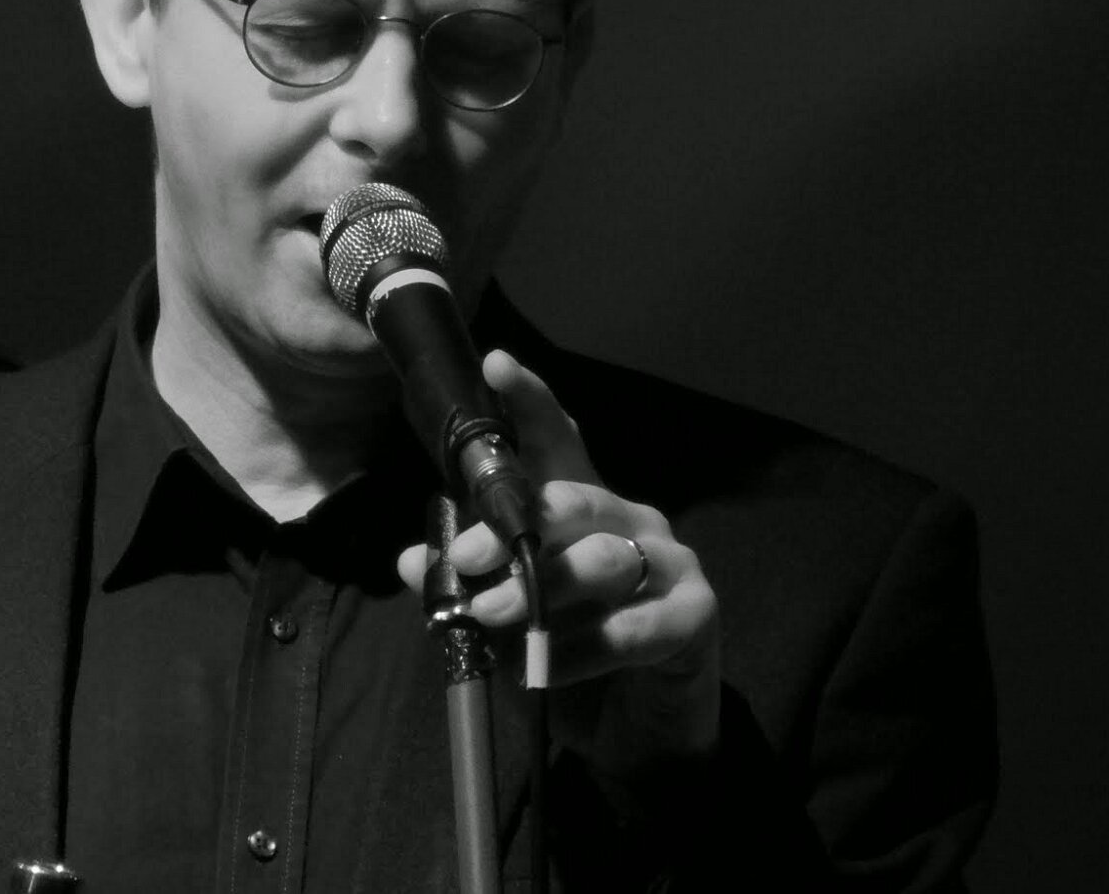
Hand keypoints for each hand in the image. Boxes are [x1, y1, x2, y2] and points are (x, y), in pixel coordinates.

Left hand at [395, 349, 720, 778]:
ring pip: (603, 558)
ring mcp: (670, 565)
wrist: (636, 741)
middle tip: (464, 558)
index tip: (496, 367)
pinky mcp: (695, 617)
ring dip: (541, 588)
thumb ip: (469, 590)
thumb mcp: (505, 626)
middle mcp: (631, 523)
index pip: (559, 445)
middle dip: (513, 526)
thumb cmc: (569, 665)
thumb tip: (413, 559)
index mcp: (583, 511)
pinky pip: (636, 626)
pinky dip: (584, 650)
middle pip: (575, 500)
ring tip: (492, 615)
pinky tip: (545, 670)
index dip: (530, 404)